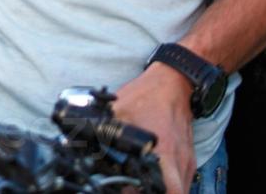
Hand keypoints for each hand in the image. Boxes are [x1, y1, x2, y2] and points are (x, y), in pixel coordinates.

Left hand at [112, 63, 196, 193]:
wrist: (173, 82)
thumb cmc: (147, 95)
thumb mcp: (118, 111)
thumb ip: (101, 128)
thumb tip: (77, 140)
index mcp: (165, 152)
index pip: (166, 189)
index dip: (145, 193)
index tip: (127, 190)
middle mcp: (179, 161)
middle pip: (174, 193)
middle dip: (154, 193)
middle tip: (133, 189)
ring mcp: (186, 161)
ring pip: (179, 188)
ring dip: (160, 190)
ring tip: (138, 183)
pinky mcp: (188, 158)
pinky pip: (182, 180)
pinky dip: (167, 183)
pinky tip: (150, 176)